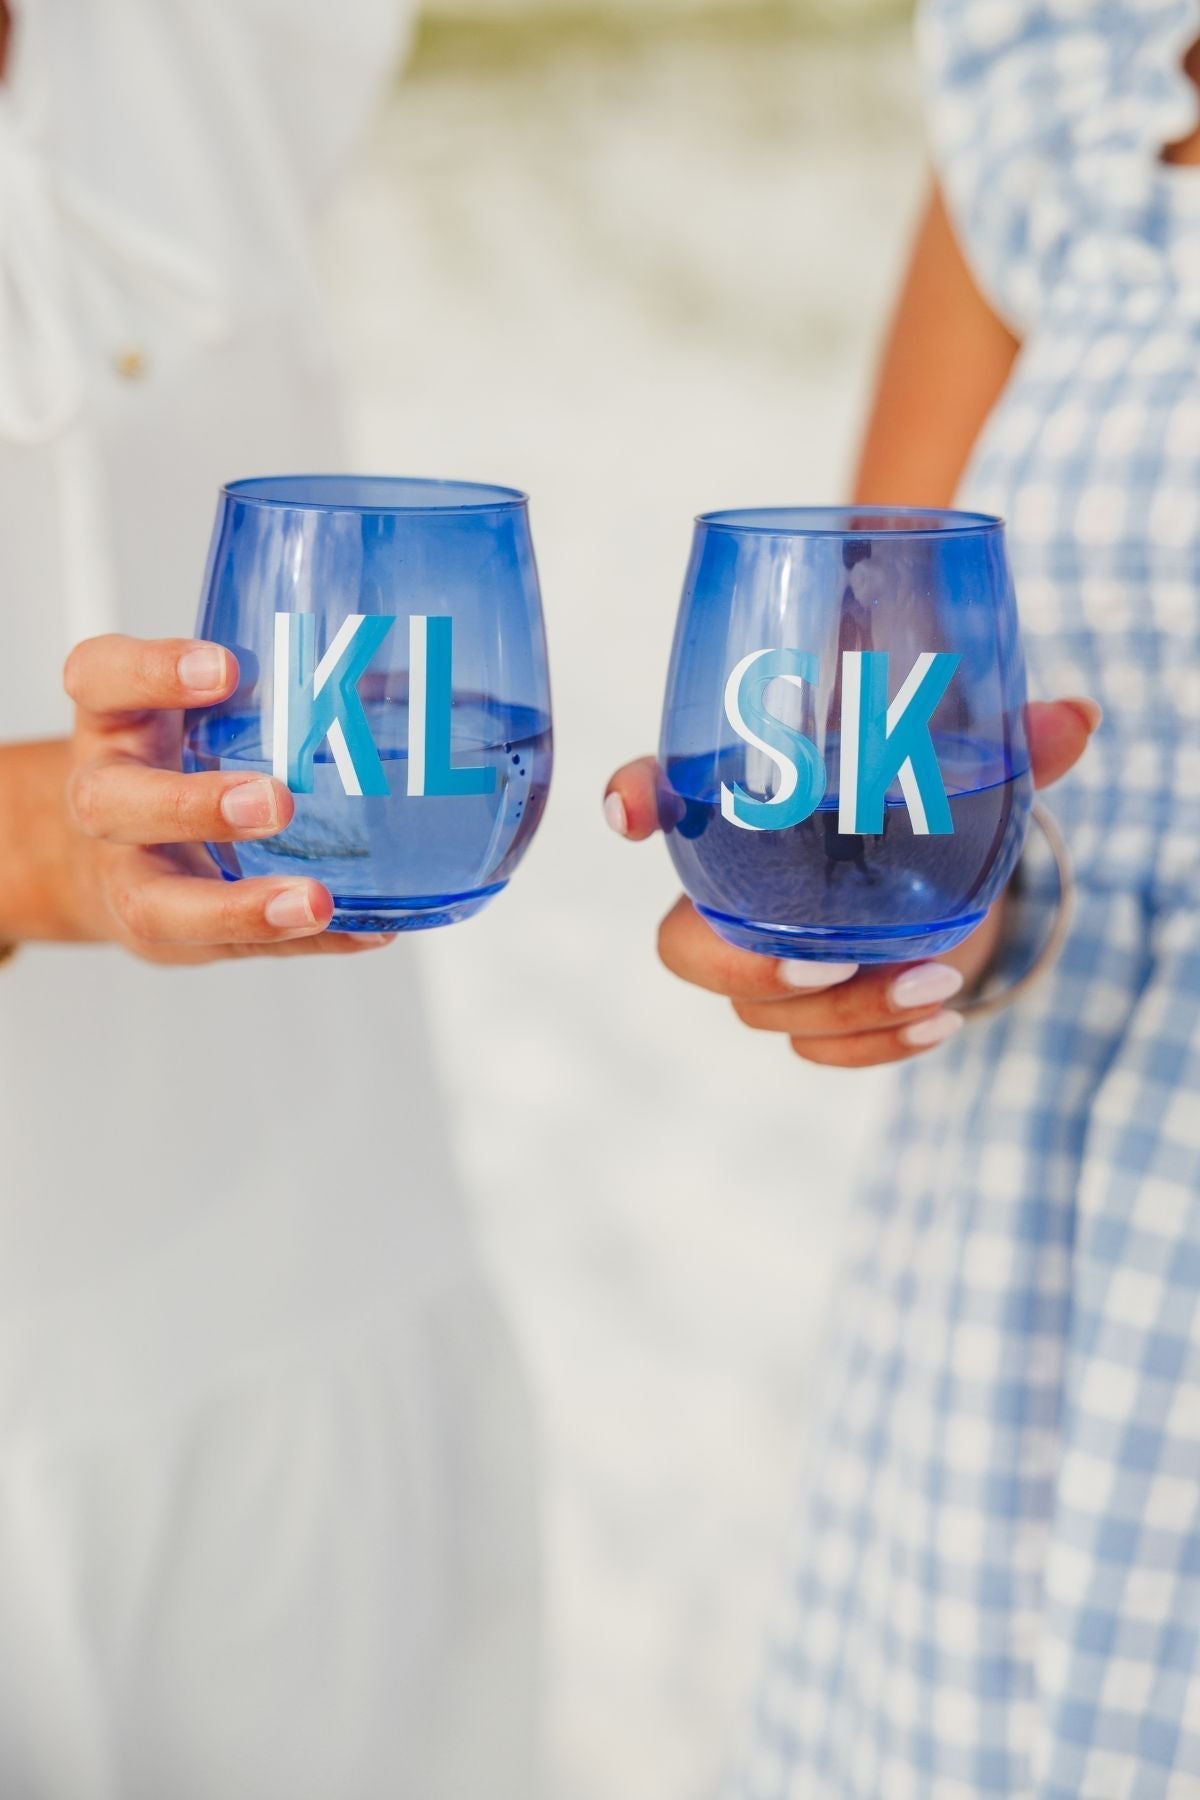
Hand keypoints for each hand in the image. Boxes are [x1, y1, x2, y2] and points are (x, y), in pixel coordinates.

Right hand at [49, 634, 388, 964]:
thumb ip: (279, 694)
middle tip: (275, 801)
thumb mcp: (200, 709)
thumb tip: (403, 684)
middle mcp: (106, 796)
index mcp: (115, 722)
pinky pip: (228, 950)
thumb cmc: (175, 760)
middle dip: (192, 805)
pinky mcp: (166, 937)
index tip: (226, 668)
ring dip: (236, 907)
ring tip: (314, 901)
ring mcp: (129, 875)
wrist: (109, 851)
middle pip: (109, 803)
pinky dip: (301, 943)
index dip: (151, 671)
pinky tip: (362, 932)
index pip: (100, 680)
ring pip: (152, 903)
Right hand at [604, 699, 1099, 1068]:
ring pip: (760, 1014)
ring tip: (934, 984)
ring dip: (842, 1014)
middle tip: (819, 965)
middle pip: (684, 947)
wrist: (946, 871)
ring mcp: (766, 963)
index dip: (634, 800)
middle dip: (739, 967)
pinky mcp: (812, 1013)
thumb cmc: (914, 793)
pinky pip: (816, 1051)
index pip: (661, 794)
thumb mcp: (953, 760)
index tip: (630, 811)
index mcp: (743, 807)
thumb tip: (1075, 720)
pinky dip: (872, 1048)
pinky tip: (936, 1025)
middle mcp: (735, 891)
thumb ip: (1004, 742)